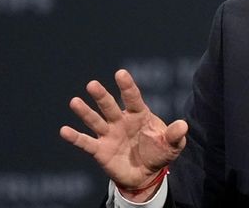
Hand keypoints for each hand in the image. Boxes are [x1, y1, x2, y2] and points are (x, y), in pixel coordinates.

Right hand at [60, 69, 187, 201]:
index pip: (132, 97)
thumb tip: (183, 125)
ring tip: (75, 102)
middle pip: (110, 106)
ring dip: (85, 112)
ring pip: (95, 120)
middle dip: (101, 96)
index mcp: (139, 115)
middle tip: (92, 84)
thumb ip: (175, 135)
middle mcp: (121, 121)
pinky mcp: (100, 150)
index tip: (120, 73)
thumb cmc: (159, 152)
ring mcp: (109, 134)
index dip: (127, 86)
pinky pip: (86, 143)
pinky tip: (64, 130)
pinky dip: (75, 137)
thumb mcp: (172, 145)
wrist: (146, 174)